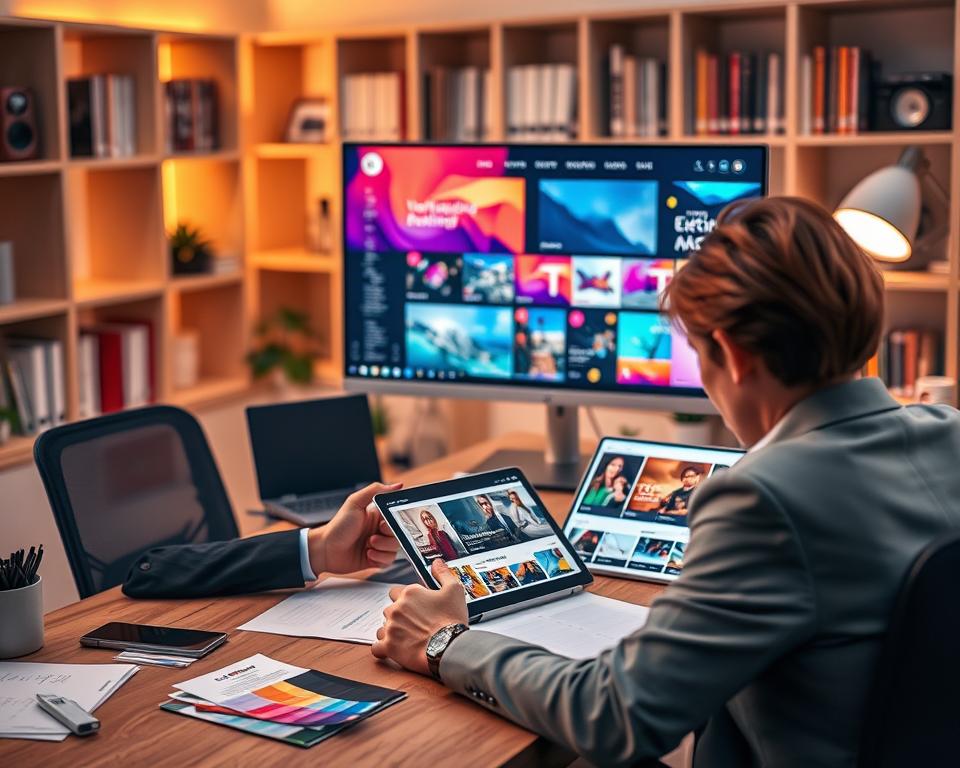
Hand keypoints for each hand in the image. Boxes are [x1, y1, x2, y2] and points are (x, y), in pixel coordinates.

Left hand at [307, 482, 401, 575]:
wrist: (326, 550)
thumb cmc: (338, 526)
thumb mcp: (355, 503)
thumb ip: (375, 490)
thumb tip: (397, 485)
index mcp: (377, 515)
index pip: (397, 516)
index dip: (395, 521)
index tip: (383, 524)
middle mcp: (379, 530)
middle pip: (399, 534)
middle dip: (387, 536)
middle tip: (373, 535)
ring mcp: (379, 545)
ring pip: (395, 548)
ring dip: (382, 547)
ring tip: (368, 544)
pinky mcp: (376, 559)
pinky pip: (389, 561)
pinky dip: (379, 558)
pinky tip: (368, 554)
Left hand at [372, 559, 468, 675]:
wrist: (450, 647)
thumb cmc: (451, 620)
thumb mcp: (454, 590)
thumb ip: (443, 573)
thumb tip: (436, 562)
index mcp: (409, 593)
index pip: (395, 592)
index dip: (404, 600)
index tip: (414, 608)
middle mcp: (396, 608)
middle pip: (389, 610)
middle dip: (398, 617)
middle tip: (413, 625)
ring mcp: (391, 628)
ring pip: (382, 629)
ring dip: (391, 633)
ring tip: (406, 639)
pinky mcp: (389, 647)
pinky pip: (377, 648)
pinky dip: (383, 650)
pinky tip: (393, 650)